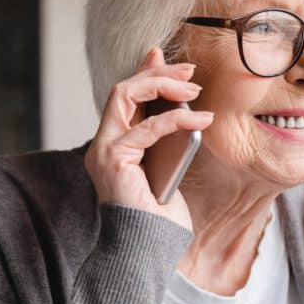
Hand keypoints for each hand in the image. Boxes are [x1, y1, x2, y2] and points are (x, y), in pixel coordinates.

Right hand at [84, 47, 212, 231]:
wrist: (147, 248)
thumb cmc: (160, 216)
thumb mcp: (169, 166)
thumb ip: (169, 138)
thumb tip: (186, 107)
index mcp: (114, 146)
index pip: (124, 97)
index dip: (143, 72)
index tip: (164, 55)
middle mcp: (103, 145)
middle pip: (122, 90)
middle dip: (156, 73)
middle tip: (189, 71)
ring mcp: (104, 151)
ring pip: (124, 96)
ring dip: (162, 85)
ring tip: (194, 89)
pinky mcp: (113, 160)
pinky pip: (146, 128)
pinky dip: (175, 119)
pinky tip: (200, 118)